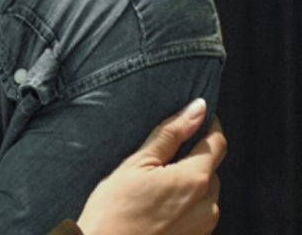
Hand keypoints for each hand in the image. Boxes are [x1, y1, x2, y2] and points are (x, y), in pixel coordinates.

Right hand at [77, 99, 224, 234]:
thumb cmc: (115, 209)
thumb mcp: (137, 163)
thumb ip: (170, 134)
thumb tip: (196, 108)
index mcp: (195, 179)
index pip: (216, 142)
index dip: (208, 124)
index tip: (196, 115)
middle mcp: (208, 205)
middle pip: (211, 167)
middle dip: (193, 154)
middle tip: (161, 152)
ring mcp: (204, 226)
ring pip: (206, 190)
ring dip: (189, 179)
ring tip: (156, 180)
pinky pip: (200, 211)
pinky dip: (186, 200)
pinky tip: (158, 201)